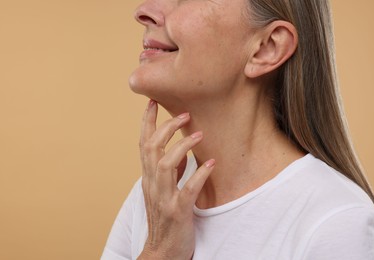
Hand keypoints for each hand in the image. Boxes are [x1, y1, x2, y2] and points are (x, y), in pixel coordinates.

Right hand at [138, 100, 214, 259]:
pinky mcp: (178, 212)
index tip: (152, 102)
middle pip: (152, 149)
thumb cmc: (165, 218)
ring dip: (182, 147)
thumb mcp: (163, 190)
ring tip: (199, 134)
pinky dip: (199, 175)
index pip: (143, 144)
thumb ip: (171, 171)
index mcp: (148, 178)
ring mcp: (164, 199)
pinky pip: (188, 190)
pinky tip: (211, 164)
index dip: (146, 122)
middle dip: (166, 128)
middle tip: (184, 114)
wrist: (162, 251)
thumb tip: (180, 152)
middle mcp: (152, 185)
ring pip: (166, 166)